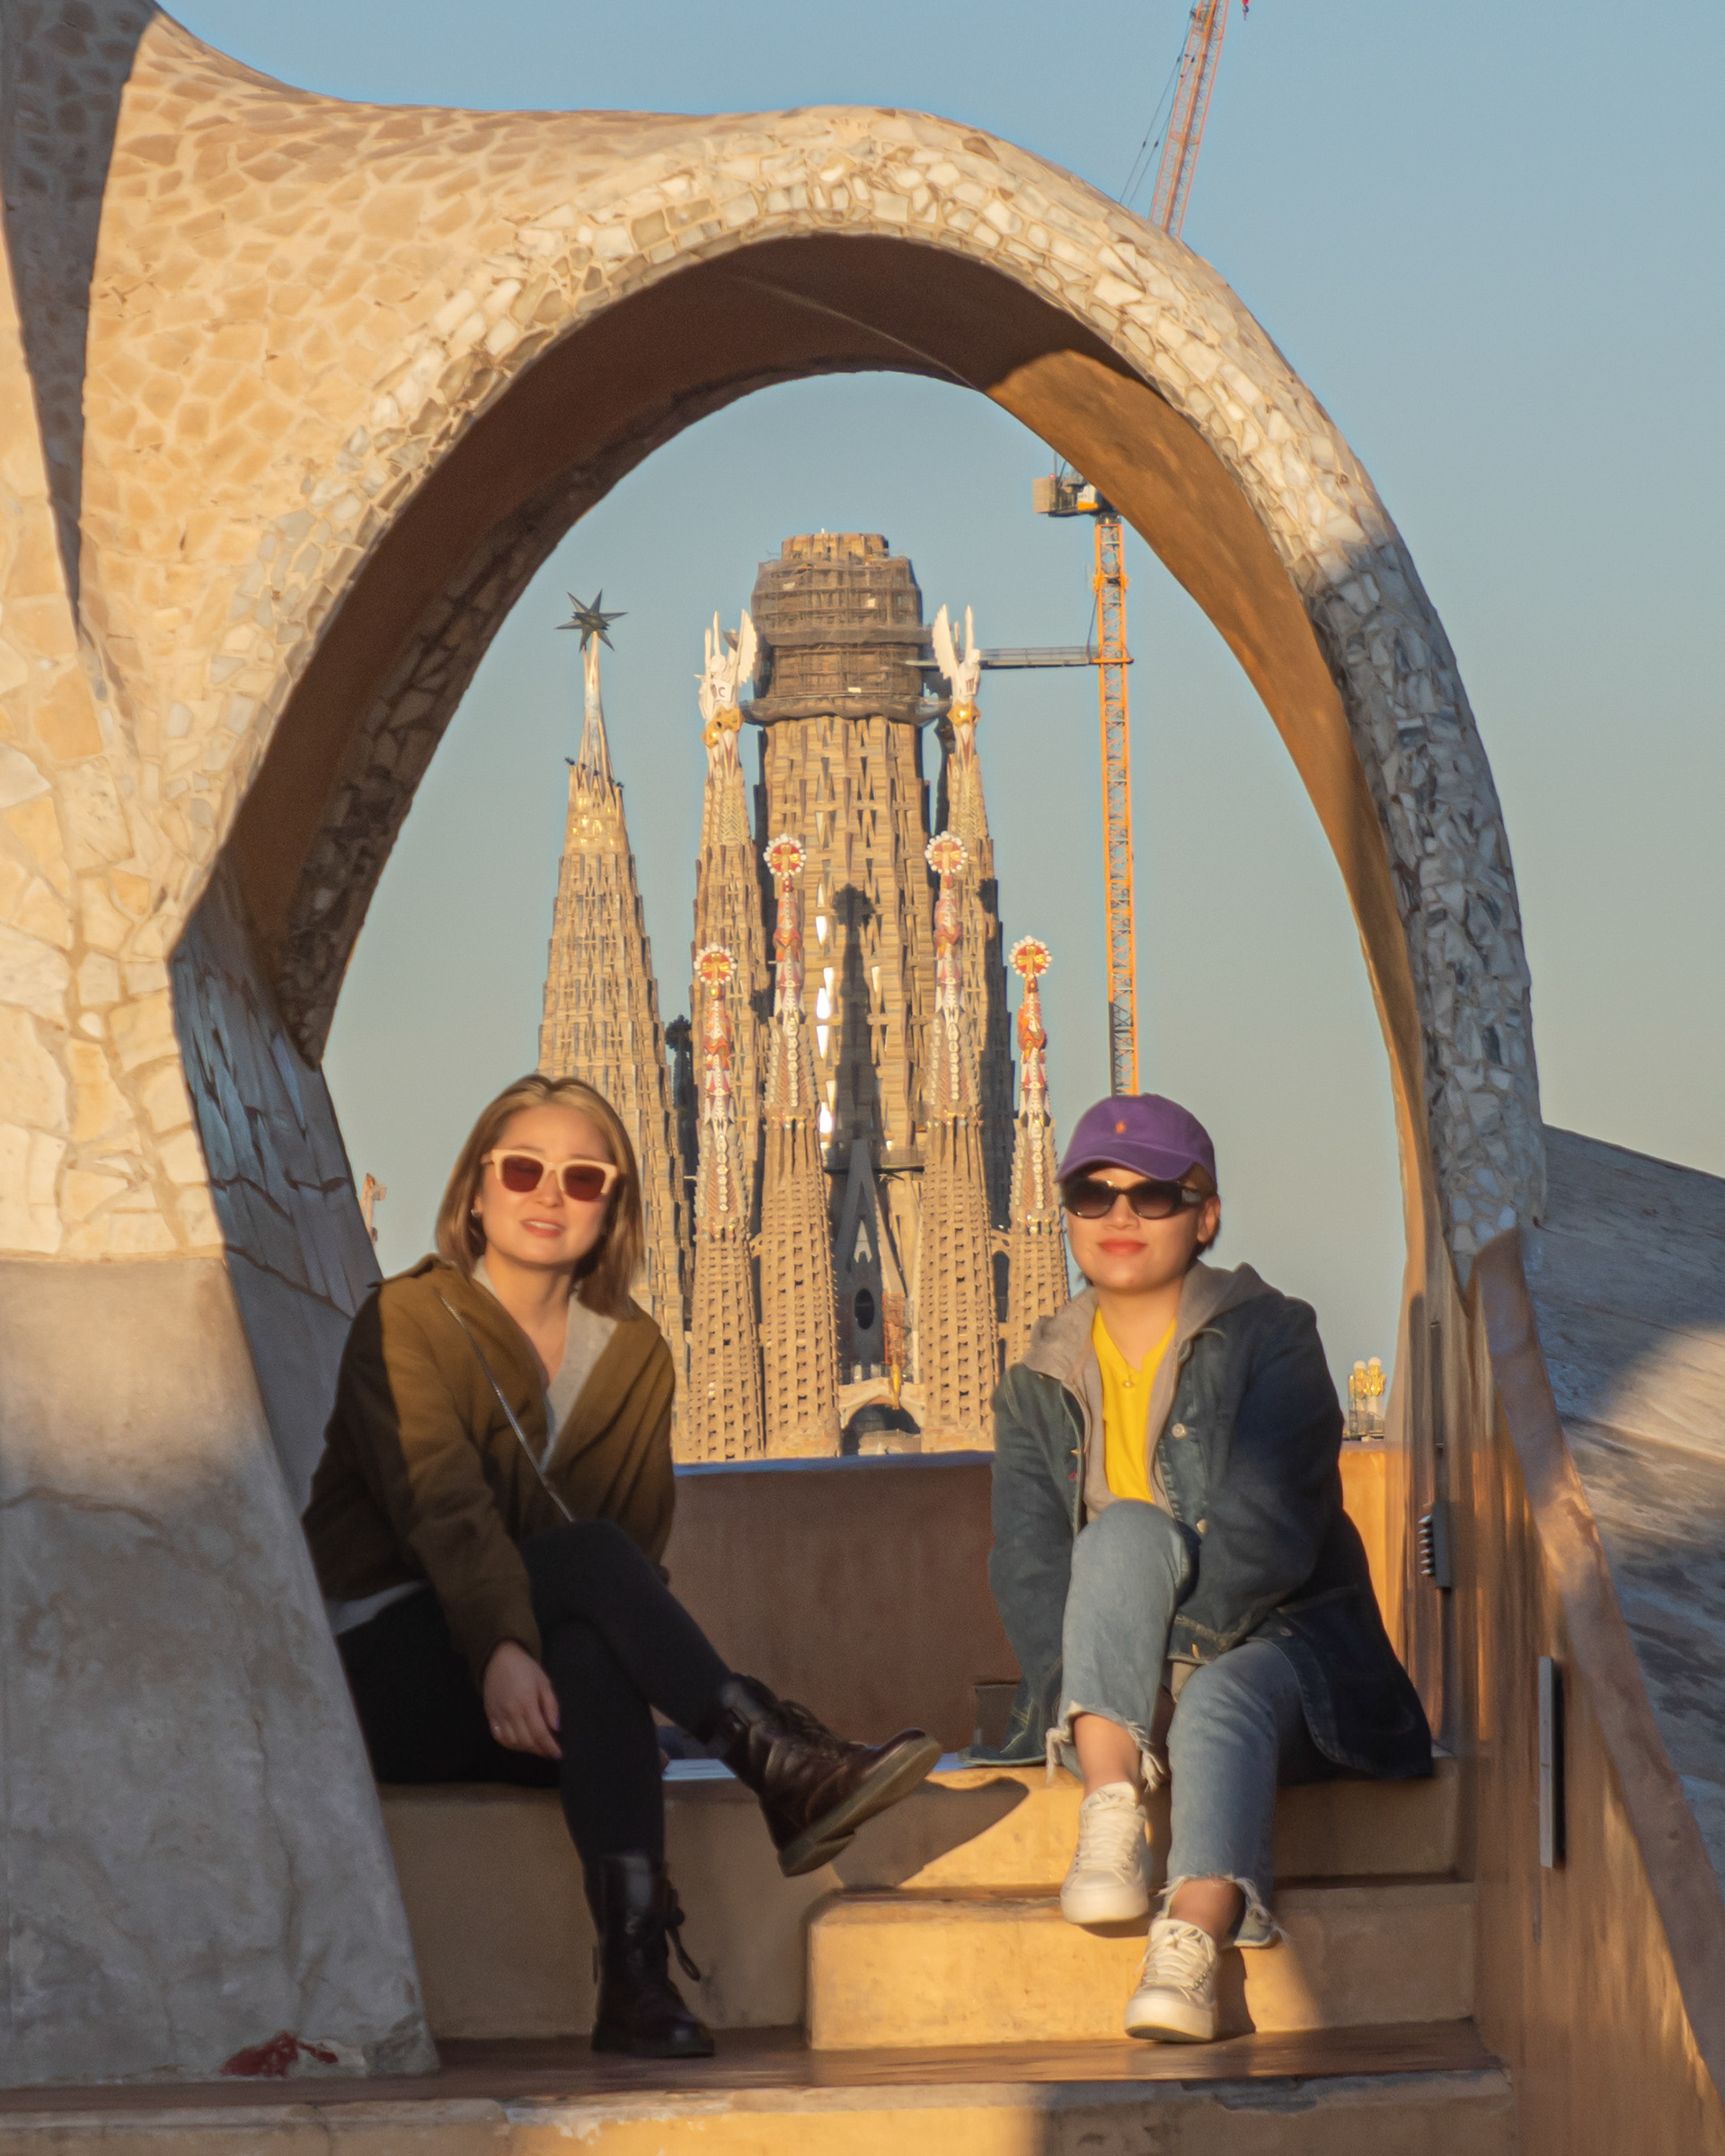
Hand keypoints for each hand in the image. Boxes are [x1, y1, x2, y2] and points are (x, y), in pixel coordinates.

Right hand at [482, 1640, 561, 1758]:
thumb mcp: (544, 1682)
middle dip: (540, 1750)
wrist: (499, 1657)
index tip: (559, 1754)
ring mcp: (498, 1715)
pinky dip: (510, 1745)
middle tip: (550, 1751)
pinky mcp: (489, 1715)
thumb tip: (557, 1728)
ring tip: (537, 1747)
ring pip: (512, 1743)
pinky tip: (520, 1743)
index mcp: (527, 1703)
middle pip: (526, 1741)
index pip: (540, 1733)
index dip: (550, 1747)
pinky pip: (499, 1738)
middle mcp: (511, 1712)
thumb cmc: (525, 1668)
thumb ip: (551, 1706)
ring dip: (526, 1749)